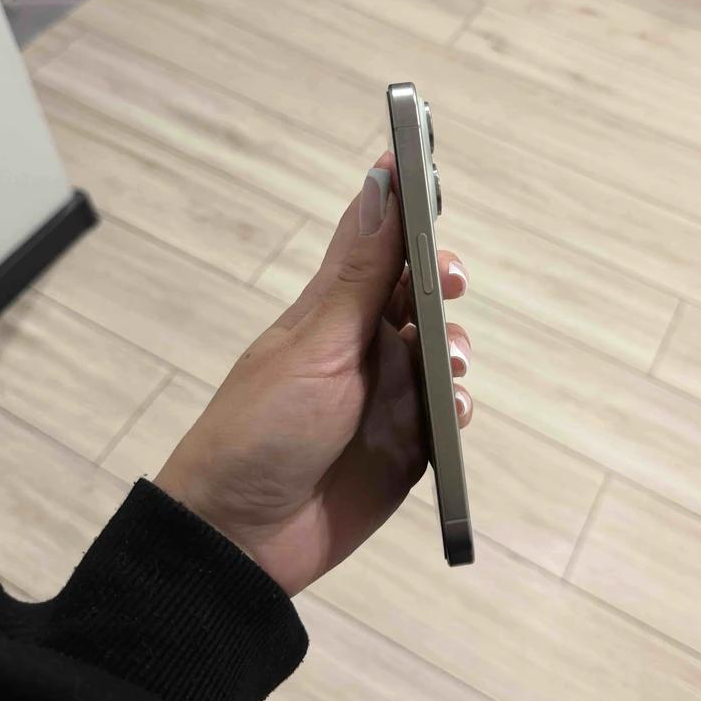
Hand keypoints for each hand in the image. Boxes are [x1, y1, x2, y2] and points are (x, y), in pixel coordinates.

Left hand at [154, 153, 472, 595]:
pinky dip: (457, 407)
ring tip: (448, 365)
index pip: (372, 239)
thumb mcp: (317, 346)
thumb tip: (379, 182)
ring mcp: (387, 396)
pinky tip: (450, 413)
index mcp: (332, 312)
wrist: (243, 537)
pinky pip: (448, 414)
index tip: (425, 163)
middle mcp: (363, 345)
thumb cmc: (263, 428)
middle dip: (443, 281)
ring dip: (455, 348)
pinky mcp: (407, 446)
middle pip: (418, 293)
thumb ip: (360, 274)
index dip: (399, 202)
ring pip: (441, 351)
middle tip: (451, 283)